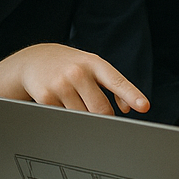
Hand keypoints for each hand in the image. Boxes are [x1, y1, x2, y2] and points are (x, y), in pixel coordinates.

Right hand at [0, 43, 149, 114]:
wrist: (34, 60)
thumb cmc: (71, 65)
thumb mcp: (92, 67)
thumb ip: (113, 84)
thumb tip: (125, 108)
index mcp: (94, 63)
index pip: (117, 81)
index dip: (132, 95)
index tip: (144, 106)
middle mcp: (78, 72)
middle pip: (101, 109)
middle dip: (104, 117)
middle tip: (99, 114)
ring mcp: (61, 85)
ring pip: (83, 118)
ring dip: (84, 118)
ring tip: (75, 101)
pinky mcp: (46, 98)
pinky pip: (65, 119)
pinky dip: (67, 117)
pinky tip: (60, 102)